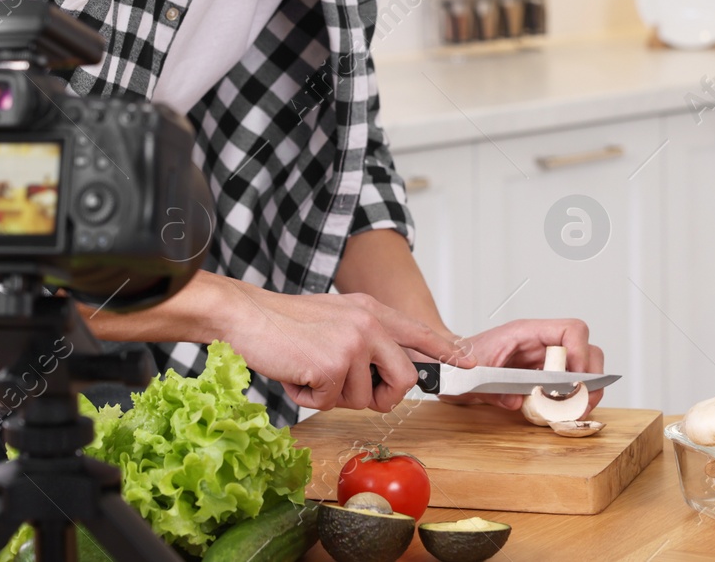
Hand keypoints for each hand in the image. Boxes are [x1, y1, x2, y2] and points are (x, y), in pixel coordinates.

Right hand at [221, 287, 474, 412]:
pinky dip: (309, 398)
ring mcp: (353, 343)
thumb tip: (388, 369)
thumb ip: (366, 336)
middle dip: (382, 396)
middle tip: (349, 389)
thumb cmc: (284, 322)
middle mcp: (369, 323)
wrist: (246, 316)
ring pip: (364, 398)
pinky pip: (331, 403)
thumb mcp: (336, 317)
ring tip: (310, 370)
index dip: (446, 351)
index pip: (420, 332)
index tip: (468, 362)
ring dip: (333, 396)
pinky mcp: (333, 365)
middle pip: (405, 379)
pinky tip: (297, 375)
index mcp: (371, 310)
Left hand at [446, 318, 604, 417]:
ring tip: (574, 411)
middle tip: (582, 403)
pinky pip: (570, 384)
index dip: (580, 353)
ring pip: (584, 368)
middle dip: (591, 378)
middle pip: (587, 349)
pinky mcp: (543, 376)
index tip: (575, 380)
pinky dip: (573, 399)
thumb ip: (492, 387)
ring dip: (586, 391)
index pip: (571, 330)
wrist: (451, 367)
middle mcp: (540, 343)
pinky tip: (562, 413)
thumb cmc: (461, 363)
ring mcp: (544, 360)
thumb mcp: (471, 375)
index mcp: (526, 333)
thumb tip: (517, 400)